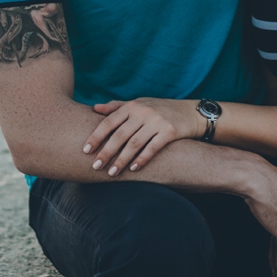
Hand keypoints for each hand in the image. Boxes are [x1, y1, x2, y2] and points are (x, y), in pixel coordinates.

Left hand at [83, 98, 202, 175]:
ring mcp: (157, 121)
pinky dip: (142, 159)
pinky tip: (133, 169)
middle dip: (106, 152)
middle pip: (120, 135)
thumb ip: (117, 106)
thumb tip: (94, 108)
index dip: (96, 136)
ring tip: (111, 173)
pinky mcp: (170, 131)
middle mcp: (143, 112)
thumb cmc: (160, 109)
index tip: (85, 150)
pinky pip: (153, 148)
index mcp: (133, 106)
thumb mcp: (139, 103)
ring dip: (121, 160)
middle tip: (95, 167)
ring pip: (134, 143)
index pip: (109, 122)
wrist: (192, 112)